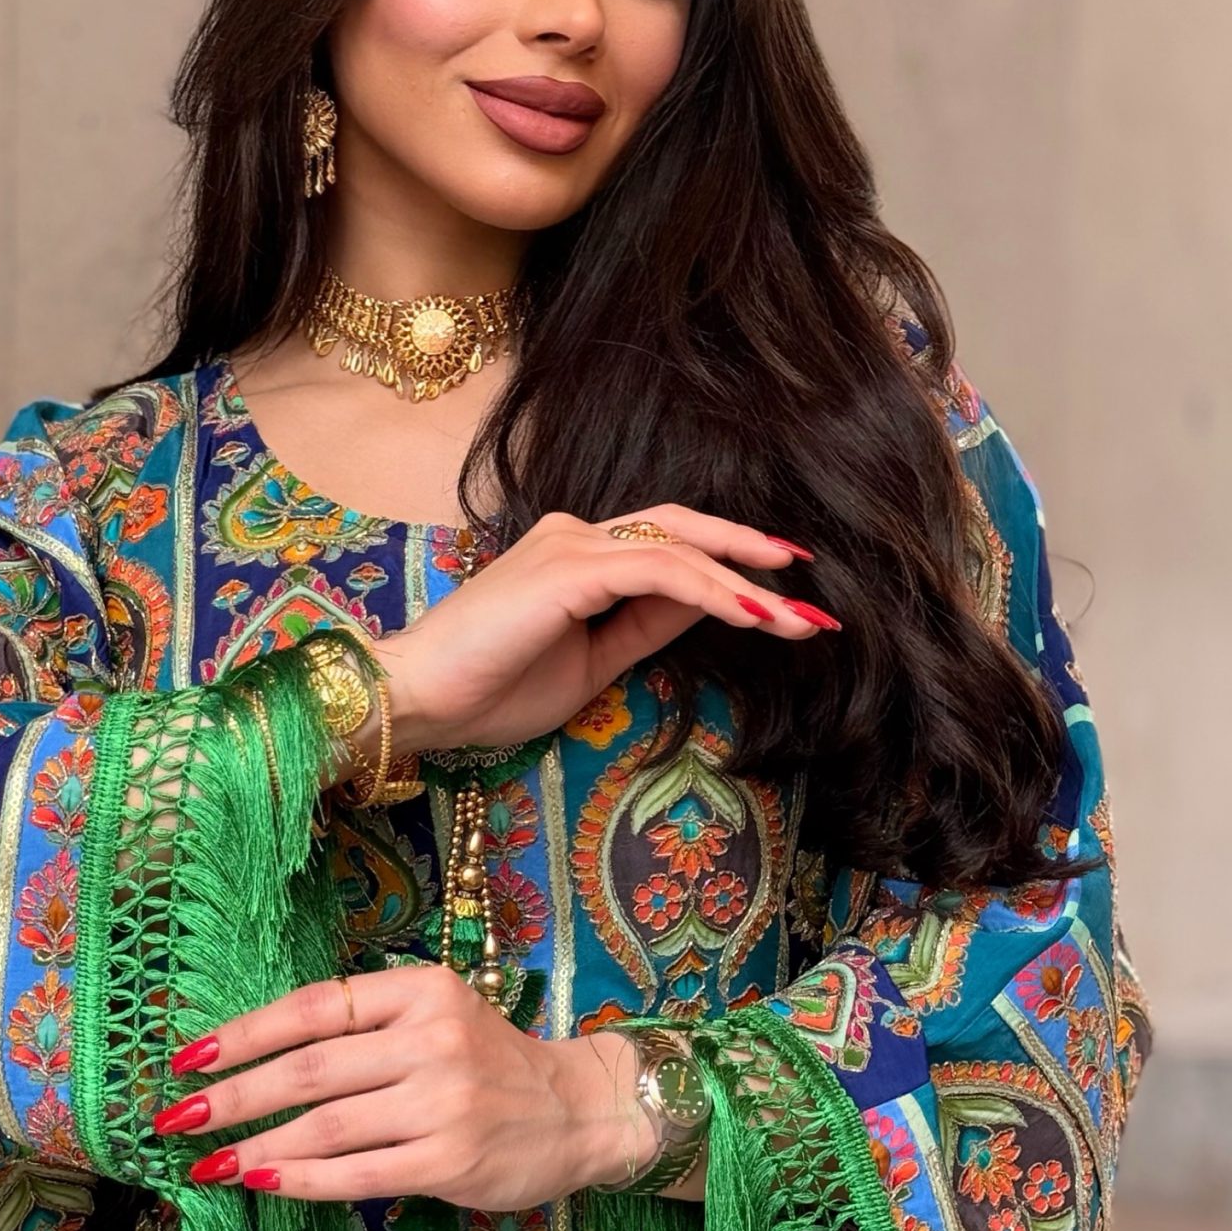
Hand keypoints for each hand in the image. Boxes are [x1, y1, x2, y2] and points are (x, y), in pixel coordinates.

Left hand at [149, 965, 660, 1211]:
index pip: (313, 1007)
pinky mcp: (451, 1160)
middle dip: (232, 1097)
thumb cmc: (489, 1064)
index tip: (188, 1059)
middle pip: (307, 1069)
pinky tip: (262, 1184)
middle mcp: (431, 1039)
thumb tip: (255, 1058)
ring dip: (255, 1148)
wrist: (577, 1110)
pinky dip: (301, 1181)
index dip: (243, 1034)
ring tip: (208, 1165)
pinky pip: (356, 1173)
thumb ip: (363, 1027)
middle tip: (176, 1120)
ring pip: (324, 1126)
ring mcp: (443, 1102)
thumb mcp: (435, 1016)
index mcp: (421, 990)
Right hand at [367, 505, 836, 759]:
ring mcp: (571, 545)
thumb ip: (644, 630)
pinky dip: (714, 592)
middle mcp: (575, 534)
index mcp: (575, 555)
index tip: (784, 597)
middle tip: (812, 584)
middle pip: (684, 528)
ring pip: (681, 548)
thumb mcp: (591, 665)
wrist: (418, 702)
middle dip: (753, 555)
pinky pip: (661, 573)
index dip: (730, 566)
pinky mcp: (569, 568)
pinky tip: (754, 615)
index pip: (668, 547)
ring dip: (748, 583)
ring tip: (799, 618)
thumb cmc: (488, 692)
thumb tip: (707, 610)